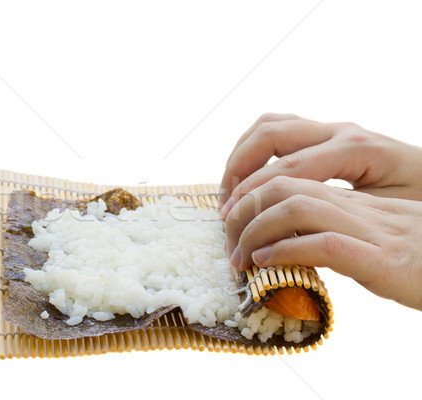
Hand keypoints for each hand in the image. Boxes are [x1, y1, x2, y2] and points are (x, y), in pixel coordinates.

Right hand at [219, 113, 421, 217]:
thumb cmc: (421, 200)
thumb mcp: (387, 214)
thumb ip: (338, 218)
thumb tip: (288, 237)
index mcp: (354, 149)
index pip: (286, 169)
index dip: (252, 196)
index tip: (232, 222)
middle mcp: (339, 131)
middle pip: (269, 134)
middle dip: (237, 170)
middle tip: (226, 206)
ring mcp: (332, 129)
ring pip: (269, 125)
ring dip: (240, 156)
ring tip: (229, 191)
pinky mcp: (326, 134)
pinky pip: (279, 130)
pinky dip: (254, 151)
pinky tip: (248, 178)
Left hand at [224, 176, 421, 309]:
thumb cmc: (421, 258)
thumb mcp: (372, 235)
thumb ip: (333, 228)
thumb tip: (285, 241)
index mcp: (352, 196)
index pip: (287, 175)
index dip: (249, 194)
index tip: (230, 222)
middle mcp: (358, 204)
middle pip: (282, 184)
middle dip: (242, 209)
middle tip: (227, 241)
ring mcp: (372, 228)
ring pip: (297, 207)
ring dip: (255, 231)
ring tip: (239, 256)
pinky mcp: (384, 259)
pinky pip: (325, 245)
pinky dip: (286, 252)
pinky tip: (265, 263)